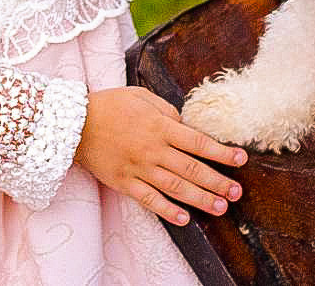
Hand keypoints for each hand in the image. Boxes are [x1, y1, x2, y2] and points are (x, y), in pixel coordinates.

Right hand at [75, 86, 246, 225]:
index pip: (198, 142)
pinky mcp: (124, 182)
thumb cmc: (110, 105)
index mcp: (160, 126)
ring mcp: (138, 168)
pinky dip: (167, 210)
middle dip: (217, 181)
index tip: (241, 159)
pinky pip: (149, 199)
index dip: (222, 152)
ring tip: (220, 208)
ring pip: (175, 187)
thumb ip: (166, 110)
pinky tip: (184, 219)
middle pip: (192, 168)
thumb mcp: (141, 96)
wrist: (74, 123)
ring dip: (200, 198)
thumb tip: (185, 125)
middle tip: (237, 193)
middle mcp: (153, 149)